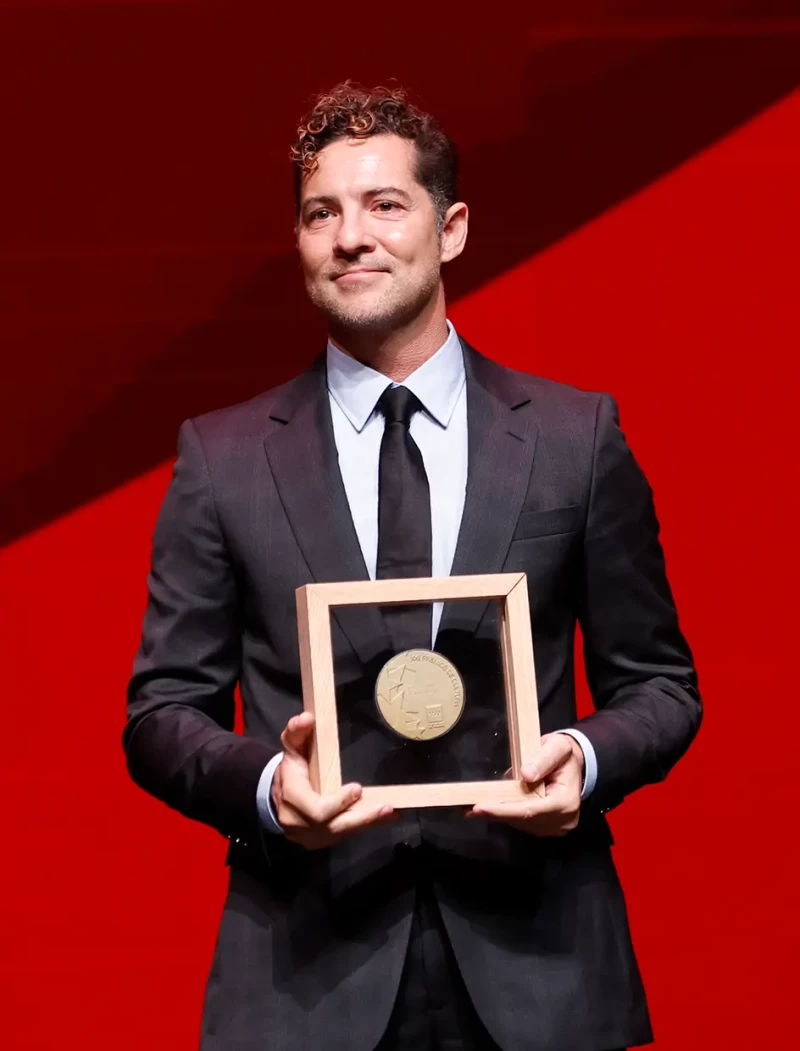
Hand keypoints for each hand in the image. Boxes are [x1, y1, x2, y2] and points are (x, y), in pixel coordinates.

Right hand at [271, 712, 396, 848]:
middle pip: (333, 827)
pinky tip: (386, 817)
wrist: (276, 798)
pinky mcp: (320, 841)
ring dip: (368, 822)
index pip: (317, 809)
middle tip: (386, 807)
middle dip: (362, 817)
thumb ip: (297, 732)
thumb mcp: (291, 747)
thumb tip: (307, 718)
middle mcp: (298, 823)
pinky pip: (344, 836)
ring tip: (392, 812)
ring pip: (341, 834)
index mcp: (291, 797)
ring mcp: (308, 836)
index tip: (358, 788)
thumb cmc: (290, 769)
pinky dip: (365, 826)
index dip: (338, 803)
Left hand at [465, 733, 583, 835]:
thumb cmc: (564, 754)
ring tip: (472, 807)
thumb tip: (526, 775)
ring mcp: (553, 827)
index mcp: (566, 802)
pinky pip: (521, 823)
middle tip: (468, 808)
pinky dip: (504, 815)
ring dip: (497, 815)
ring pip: (520, 824)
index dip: (504, 810)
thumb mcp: (558, 747)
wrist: (571, 764)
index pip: (531, 810)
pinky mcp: (544, 827)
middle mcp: (562, 820)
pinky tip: (487, 809)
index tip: (481, 807)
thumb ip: (543, 759)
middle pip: (523, 820)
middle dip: (495, 813)